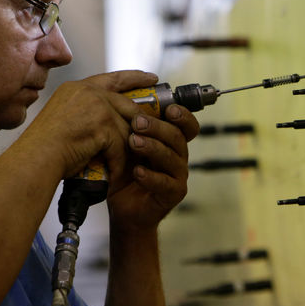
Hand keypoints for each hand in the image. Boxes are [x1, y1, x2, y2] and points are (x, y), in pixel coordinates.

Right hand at [24, 70, 158, 182]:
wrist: (35, 158)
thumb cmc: (43, 148)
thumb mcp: (63, 120)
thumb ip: (85, 113)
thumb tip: (108, 121)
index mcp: (77, 88)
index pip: (112, 78)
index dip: (134, 77)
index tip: (151, 78)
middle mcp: (87, 92)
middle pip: (126, 103)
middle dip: (144, 115)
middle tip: (160, 122)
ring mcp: (96, 106)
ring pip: (126, 126)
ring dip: (128, 147)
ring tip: (132, 161)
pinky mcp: (103, 124)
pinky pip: (121, 144)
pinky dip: (119, 162)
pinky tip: (116, 174)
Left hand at [107, 103, 198, 232]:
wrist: (123, 209)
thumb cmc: (124, 173)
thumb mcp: (125, 146)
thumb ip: (128, 126)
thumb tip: (119, 97)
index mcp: (170, 142)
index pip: (186, 125)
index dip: (182, 115)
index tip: (169, 108)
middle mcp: (178, 157)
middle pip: (177, 137)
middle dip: (158, 127)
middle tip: (138, 122)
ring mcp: (177, 176)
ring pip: (172, 158)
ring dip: (153, 147)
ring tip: (133, 142)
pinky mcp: (172, 194)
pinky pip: (165, 183)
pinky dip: (151, 177)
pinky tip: (137, 172)